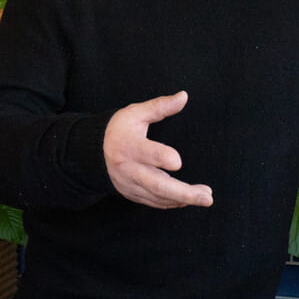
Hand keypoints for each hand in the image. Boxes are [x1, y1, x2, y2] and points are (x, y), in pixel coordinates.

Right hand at [103, 90, 213, 208]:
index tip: (178, 161)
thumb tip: (184, 96)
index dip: (162, 158)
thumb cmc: (118, 130)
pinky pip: (154, 202)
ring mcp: (131, 184)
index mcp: (130, 146)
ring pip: (158, 197)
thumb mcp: (135, 113)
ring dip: (183, 199)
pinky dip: (172, 203)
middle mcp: (130, 169)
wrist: (91, 153)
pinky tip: (189, 199)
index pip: (147, 154)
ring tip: (205, 198)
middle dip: (184, 192)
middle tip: (207, 197)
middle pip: (157, 185)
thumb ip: (160, 106)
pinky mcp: (132, 194)